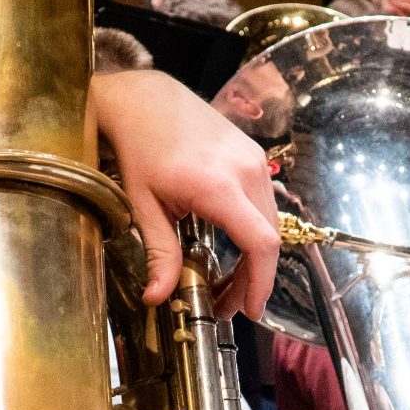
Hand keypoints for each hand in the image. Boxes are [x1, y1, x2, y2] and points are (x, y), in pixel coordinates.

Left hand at [92, 68, 279, 315]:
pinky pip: (263, 203)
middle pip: (269, 238)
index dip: (260, 282)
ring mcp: (254, 159)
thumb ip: (159, 253)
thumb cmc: (139, 147)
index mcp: (218, 185)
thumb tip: (157, 298)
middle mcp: (246, 170)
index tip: (249, 310)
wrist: (145, 99)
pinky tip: (229, 247)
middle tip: (228, 304)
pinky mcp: (253, 155)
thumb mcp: (144, 205)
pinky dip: (252, 231)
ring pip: (269, 222)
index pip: (260, 243)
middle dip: (253, 278)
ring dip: (254, 256)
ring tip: (226, 281)